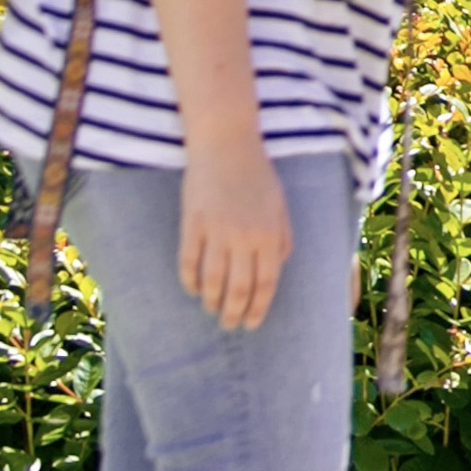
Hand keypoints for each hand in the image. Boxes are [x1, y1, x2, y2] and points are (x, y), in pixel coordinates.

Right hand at [180, 140, 292, 331]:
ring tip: (212, 310)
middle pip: (239, 288)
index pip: (266, 283)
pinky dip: (189, 281)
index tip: (252, 323)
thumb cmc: (258, 175)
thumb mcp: (280, 206)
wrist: (227, 145)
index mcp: (270, 235)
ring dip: (212, 301)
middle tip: (230, 324)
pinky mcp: (192, 223)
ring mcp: (216, 231)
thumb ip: (283, 238)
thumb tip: (278, 267)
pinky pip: (188, 262)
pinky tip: (193, 289)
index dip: (258, 308)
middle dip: (235, 312)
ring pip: (212, 280)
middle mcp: (244, 237)